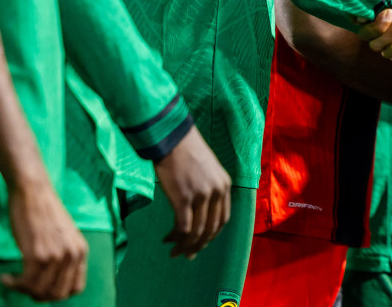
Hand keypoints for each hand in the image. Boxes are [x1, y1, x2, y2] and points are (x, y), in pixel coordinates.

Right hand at [1, 178, 87, 300]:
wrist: (32, 191)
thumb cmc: (43, 212)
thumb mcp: (63, 237)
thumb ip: (63, 257)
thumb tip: (51, 285)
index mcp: (81, 251)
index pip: (75, 289)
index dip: (57, 293)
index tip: (42, 287)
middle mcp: (72, 255)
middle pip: (57, 295)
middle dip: (38, 295)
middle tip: (24, 286)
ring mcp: (55, 255)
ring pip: (39, 291)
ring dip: (22, 290)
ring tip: (13, 281)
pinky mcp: (36, 254)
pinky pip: (25, 283)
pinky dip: (12, 284)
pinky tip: (4, 278)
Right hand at [154, 128, 231, 258]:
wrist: (172, 137)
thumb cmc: (186, 151)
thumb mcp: (207, 169)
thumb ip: (208, 189)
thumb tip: (199, 211)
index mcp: (224, 185)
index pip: (223, 220)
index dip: (212, 235)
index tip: (200, 243)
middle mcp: (216, 191)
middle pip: (211, 229)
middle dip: (199, 245)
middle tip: (187, 254)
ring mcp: (201, 195)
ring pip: (197, 231)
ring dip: (185, 245)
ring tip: (174, 251)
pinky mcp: (183, 197)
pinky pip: (183, 226)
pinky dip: (176, 237)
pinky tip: (168, 239)